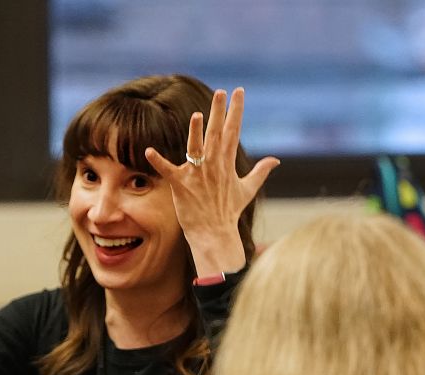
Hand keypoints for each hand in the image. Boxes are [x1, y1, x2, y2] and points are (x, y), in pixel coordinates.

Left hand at [144, 88, 279, 275]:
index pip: (233, 131)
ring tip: (197, 115)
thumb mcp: (247, 189)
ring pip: (196, 148)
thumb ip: (260, 172)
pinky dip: (158, 161)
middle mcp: (213, 165)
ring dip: (196, 132)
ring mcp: (197, 175)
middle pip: (217, 134)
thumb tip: (276, 160)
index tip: (239, 92)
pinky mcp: (181, 185)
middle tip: (221, 92)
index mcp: (227, 163)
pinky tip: (148, 151)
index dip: (236, 111)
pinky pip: (167, 170)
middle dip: (219, 112)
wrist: (214, 233)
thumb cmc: (228, 211)